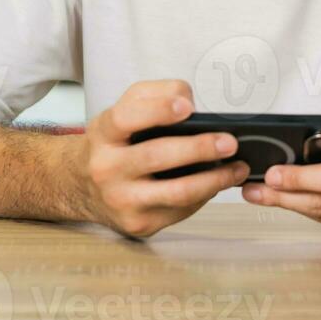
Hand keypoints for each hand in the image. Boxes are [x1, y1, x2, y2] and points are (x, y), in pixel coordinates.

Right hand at [78, 80, 248, 238]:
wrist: (82, 187)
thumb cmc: (114, 142)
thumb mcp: (124, 109)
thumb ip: (156, 94)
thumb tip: (188, 100)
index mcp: (104, 133)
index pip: (127, 118)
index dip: (158, 110)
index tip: (187, 108)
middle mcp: (107, 169)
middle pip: (157, 157)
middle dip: (199, 149)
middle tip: (230, 142)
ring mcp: (122, 201)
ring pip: (177, 193)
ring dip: (214, 180)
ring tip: (237, 168)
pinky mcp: (138, 225)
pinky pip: (180, 211)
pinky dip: (204, 196)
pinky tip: (216, 184)